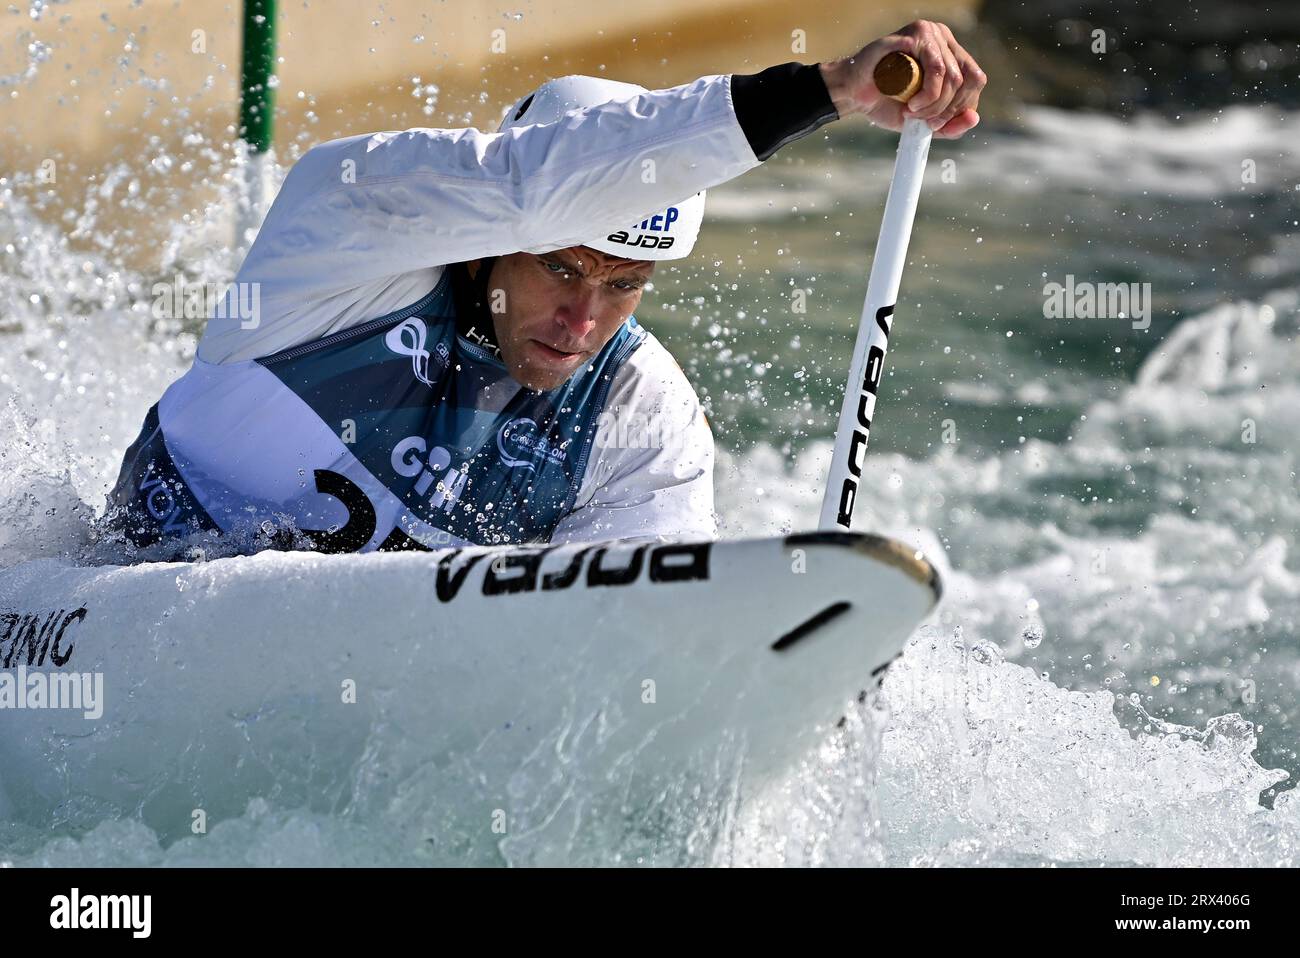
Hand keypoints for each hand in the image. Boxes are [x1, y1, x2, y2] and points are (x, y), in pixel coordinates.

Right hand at [819, 20, 985, 138]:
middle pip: (967, 79)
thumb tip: (974, 119)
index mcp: (949, 54)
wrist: (853, 93)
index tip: (937, 124)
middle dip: (947, 110)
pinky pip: (937, 69)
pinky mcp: (916, 35)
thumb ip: (949, 125)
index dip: (962, 107)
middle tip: (923, 122)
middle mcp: (943, 39)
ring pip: (953, 76)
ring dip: (934, 105)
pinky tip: (911, 105)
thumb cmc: (885, 102)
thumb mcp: (923, 121)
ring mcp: (930, 33)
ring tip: (912, 113)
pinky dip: (928, 95)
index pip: (974, 80)